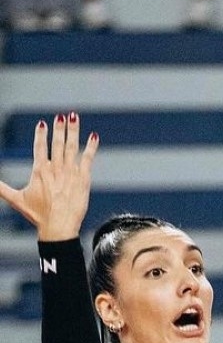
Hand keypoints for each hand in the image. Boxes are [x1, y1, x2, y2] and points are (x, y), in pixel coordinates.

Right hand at [0, 114, 98, 241]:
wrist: (58, 227)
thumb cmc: (38, 215)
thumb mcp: (16, 199)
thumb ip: (0, 187)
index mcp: (39, 171)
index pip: (40, 147)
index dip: (41, 134)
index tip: (42, 123)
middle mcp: (55, 168)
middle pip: (57, 143)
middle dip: (59, 128)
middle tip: (62, 115)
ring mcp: (70, 173)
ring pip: (72, 147)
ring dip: (73, 131)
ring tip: (74, 117)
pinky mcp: (83, 179)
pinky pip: (87, 159)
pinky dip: (91, 147)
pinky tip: (94, 136)